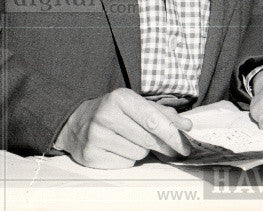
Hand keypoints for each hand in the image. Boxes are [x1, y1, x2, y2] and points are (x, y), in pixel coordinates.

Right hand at [54, 88, 192, 168]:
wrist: (76, 122)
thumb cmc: (114, 112)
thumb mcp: (135, 104)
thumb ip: (162, 114)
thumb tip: (186, 126)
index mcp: (120, 98)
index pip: (153, 120)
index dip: (172, 135)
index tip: (186, 146)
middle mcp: (106, 116)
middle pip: (148, 140)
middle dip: (163, 146)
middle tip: (171, 149)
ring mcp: (96, 137)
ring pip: (138, 154)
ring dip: (141, 151)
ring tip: (130, 140)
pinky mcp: (91, 155)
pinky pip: (124, 164)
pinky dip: (127, 159)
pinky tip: (119, 148)